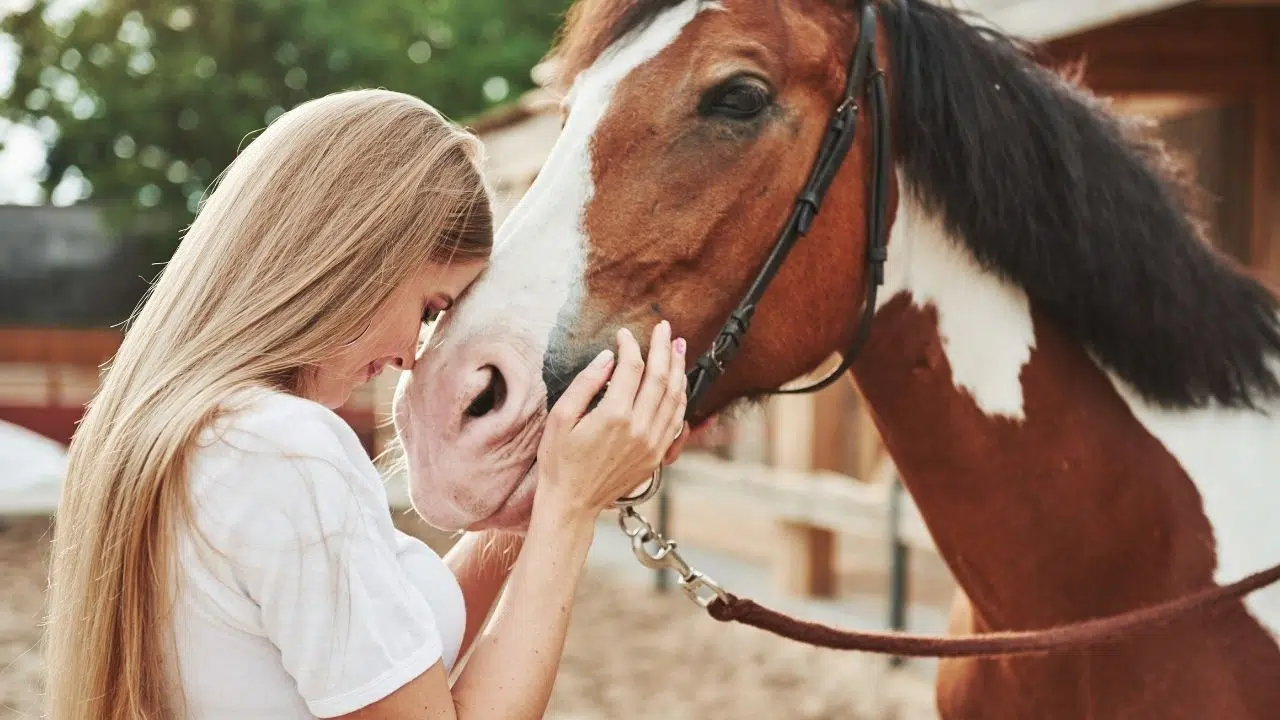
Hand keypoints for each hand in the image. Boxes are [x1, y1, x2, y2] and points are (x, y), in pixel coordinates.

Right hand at [534, 320, 687, 523]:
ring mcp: (652, 444)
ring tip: (677, 347)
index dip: (630, 345)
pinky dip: (680, 397)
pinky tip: (678, 383)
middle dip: (663, 348)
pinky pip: (676, 420)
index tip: (624, 333)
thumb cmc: (559, 460)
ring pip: (674, 397)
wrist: (571, 503)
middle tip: (665, 328)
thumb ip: (586, 384)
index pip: (632, 368)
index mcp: (614, 416)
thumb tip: (608, 358)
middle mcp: (639, 428)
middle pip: (661, 378)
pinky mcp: (656, 455)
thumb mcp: (561, 418)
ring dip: (678, 369)